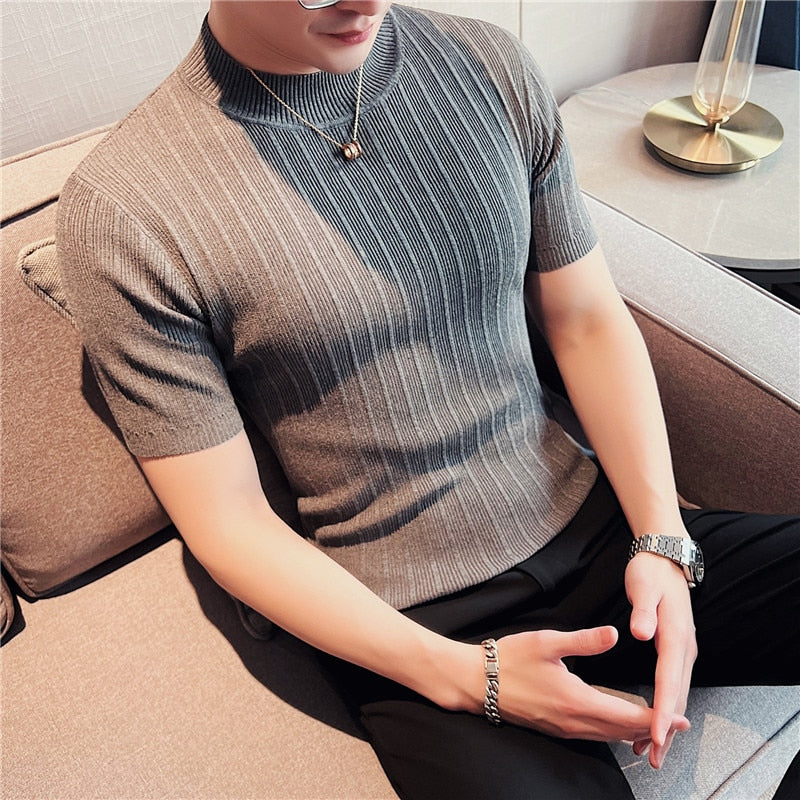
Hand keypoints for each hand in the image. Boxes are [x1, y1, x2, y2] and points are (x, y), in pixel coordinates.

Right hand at [492, 626, 688, 741]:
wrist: (477, 682)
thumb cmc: (510, 659)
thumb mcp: (547, 642)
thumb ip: (584, 641)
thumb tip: (616, 634)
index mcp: (576, 701)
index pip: (627, 716)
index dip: (657, 718)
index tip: (681, 718)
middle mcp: (573, 722)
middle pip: (622, 732)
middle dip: (652, 728)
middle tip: (678, 723)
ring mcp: (563, 728)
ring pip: (608, 736)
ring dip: (634, 731)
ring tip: (656, 723)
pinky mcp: (555, 727)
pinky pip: (593, 735)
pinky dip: (613, 731)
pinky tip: (619, 723)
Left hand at [626, 551, 697, 768]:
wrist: (663, 559)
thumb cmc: (650, 572)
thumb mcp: (644, 586)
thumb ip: (643, 610)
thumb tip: (641, 633)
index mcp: (674, 635)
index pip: (668, 679)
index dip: (662, 709)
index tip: (654, 732)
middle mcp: (683, 648)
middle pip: (677, 695)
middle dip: (666, 728)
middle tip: (653, 755)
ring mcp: (682, 650)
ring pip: (676, 694)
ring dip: (666, 723)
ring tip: (652, 750)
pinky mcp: (675, 650)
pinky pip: (672, 685)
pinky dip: (665, 707)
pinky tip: (654, 722)